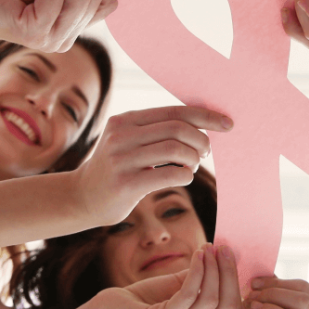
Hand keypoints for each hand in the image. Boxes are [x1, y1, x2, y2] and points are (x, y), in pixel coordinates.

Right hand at [73, 106, 233, 225]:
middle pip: (178, 128)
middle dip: (202, 141)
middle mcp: (121, 134)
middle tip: (205, 154)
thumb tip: (202, 126)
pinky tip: (184, 177)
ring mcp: (121, 159)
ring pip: (176, 149)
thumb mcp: (129, 141)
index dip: (206, 116)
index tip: (227, 124)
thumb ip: (156, 131)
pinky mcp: (125, 184)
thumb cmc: (117, 169)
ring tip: (193, 166)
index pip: (175, 110)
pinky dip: (186, 175)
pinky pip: (170, 174)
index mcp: (126, 119)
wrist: (81, 198)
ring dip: (194, 159)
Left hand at [94, 245, 242, 308]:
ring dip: (211, 268)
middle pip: (225, 307)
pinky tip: (196, 255)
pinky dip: (196, 271)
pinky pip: (188, 295)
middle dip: (227, 273)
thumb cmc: (144, 299)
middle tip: (222, 248)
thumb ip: (201, 278)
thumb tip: (223, 254)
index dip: (234, 280)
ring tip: (207, 248)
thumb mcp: (178, 288)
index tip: (229, 254)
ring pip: (209, 300)